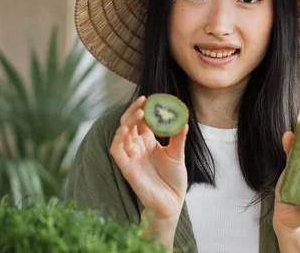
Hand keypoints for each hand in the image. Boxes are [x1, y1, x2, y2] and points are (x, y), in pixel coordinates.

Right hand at [110, 96, 188, 220]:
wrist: (172, 202)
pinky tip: (125, 129)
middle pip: (130, 123)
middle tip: (143, 99)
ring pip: (122, 133)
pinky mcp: (126, 168)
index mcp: (148, 141)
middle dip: (135, 110)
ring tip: (139, 111)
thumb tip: (183, 120)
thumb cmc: (173, 180)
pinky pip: (116, 150)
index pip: (142, 120)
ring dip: (128, 121)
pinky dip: (118, 138)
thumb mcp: (178, 154)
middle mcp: (137, 146)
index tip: (151, 97)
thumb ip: (178, 138)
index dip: (144, 108)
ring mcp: (131, 156)